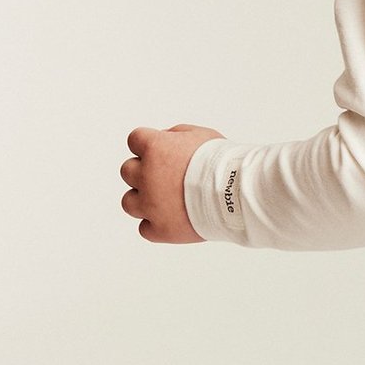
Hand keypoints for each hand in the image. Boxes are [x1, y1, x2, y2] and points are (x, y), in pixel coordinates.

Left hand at [120, 124, 223, 242]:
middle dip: (144, 172)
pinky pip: (145, 229)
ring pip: (129, 202)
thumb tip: (163, 140)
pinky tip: (173, 219)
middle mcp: (146, 176)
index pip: (134, 140)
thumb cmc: (223, 163)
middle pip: (127, 171)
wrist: (237, 194)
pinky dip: (156, 225)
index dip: (148, 145)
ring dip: (142, 200)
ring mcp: (150, 205)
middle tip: (167, 177)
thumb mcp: (200, 135)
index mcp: (154, 148)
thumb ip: (175, 135)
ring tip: (166, 201)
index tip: (162, 152)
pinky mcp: (160, 229)